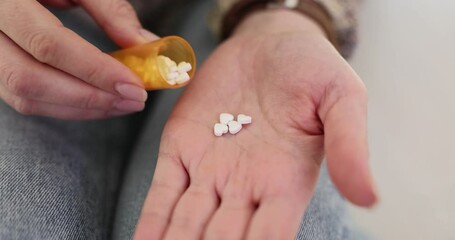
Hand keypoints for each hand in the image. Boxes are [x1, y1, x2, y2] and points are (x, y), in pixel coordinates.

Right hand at [0, 0, 156, 118]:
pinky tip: (96, 101)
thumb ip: (110, 10)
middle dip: (89, 97)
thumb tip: (144, 44)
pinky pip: (23, 97)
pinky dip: (64, 106)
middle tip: (133, 100)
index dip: (94, 70)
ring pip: (24, 95)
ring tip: (120, 104)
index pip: (48, 43)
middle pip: (30, 78)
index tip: (132, 85)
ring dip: (79, 108)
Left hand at [134, 10, 377, 239]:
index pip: (269, 237)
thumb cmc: (312, 69)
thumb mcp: (340, 99)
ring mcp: (210, 170)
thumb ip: (349, 146)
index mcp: (285, 182)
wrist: (270, 42)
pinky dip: (152, 222)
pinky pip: (163, 192)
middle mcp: (245, 186)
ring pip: (187, 224)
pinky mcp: (181, 148)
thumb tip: (369, 198)